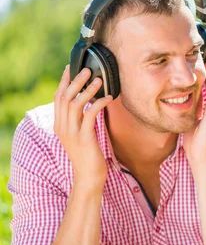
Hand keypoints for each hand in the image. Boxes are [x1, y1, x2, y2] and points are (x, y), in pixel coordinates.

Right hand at [53, 65, 112, 191]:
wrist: (89, 177)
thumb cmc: (89, 155)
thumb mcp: (81, 134)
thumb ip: (82, 119)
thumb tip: (90, 102)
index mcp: (60, 125)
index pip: (58, 98)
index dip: (64, 81)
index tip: (71, 67)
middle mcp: (62, 127)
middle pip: (64, 97)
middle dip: (75, 81)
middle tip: (87, 69)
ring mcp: (72, 132)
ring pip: (75, 104)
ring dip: (87, 90)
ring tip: (99, 79)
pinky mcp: (84, 138)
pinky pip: (90, 115)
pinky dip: (99, 104)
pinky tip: (108, 98)